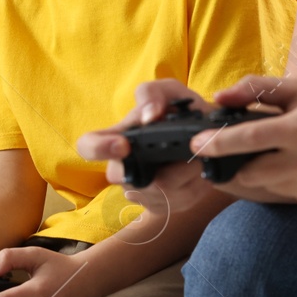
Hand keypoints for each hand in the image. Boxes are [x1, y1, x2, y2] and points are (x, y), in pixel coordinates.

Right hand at [75, 78, 293, 213]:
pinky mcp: (160, 206)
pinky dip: (196, 186)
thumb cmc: (181, 112)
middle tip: (189, 152)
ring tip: (199, 157)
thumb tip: (148, 116)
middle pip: (130, 179)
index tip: (124, 145)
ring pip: (161, 192)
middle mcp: (122, 167)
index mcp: (118, 137)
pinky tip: (199, 172)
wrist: (209, 137)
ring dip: (187, 173)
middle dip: (165, 167)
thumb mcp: (170, 91)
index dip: (98, 148)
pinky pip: (178, 202)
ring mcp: (140, 191)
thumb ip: (153, 94)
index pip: (87, 146)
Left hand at [192, 75, 296, 208]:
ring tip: (292, 153)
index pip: (249, 139)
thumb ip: (260, 89)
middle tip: (250, 151)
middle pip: (252, 173)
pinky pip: (293, 196)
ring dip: (268, 173)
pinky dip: (292, 184)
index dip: (218, 144)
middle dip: (242, 164)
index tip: (197, 146)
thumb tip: (221, 96)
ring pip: (270, 187)